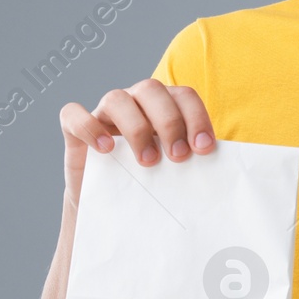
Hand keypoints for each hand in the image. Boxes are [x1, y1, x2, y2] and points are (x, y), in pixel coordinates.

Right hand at [58, 80, 216, 204]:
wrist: (111, 208)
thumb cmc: (151, 184)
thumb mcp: (177, 172)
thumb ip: (194, 164)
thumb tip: (225, 173)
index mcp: (165, 107)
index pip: (184, 96)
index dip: (196, 117)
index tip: (204, 149)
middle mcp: (135, 103)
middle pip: (152, 90)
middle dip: (169, 122)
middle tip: (178, 157)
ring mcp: (104, 114)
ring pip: (117, 98)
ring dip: (136, 127)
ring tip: (148, 161)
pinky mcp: (74, 130)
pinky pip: (73, 114)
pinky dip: (89, 127)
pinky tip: (105, 150)